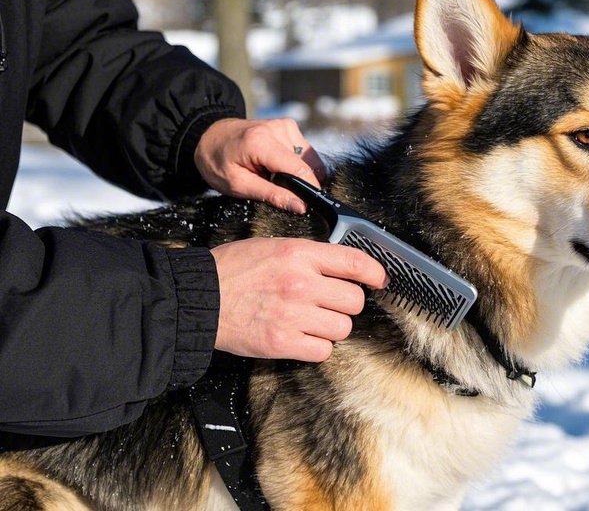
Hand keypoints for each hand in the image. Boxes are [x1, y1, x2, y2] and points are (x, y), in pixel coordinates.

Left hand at [194, 118, 326, 212]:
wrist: (210, 137)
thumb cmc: (218, 162)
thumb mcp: (238, 185)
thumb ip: (271, 195)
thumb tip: (300, 206)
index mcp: (261, 142)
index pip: (298, 168)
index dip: (308, 189)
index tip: (307, 205)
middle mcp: (277, 129)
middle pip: (307, 163)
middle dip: (301, 182)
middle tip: (280, 190)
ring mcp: (284, 125)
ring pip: (308, 158)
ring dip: (298, 172)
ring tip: (276, 176)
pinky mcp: (288, 126)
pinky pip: (304, 150)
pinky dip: (296, 162)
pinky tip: (278, 166)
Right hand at [211, 238, 388, 361]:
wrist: (198, 299)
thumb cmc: (232, 270)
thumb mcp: (272, 247)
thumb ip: (308, 256)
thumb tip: (341, 267)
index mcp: (298, 254)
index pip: (354, 262)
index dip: (375, 273)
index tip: (380, 280)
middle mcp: (301, 283)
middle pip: (354, 300)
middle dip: (346, 304)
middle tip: (330, 304)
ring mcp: (293, 315)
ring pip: (342, 328)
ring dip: (332, 327)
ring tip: (311, 321)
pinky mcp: (283, 342)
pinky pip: (323, 350)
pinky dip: (316, 347)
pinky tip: (301, 336)